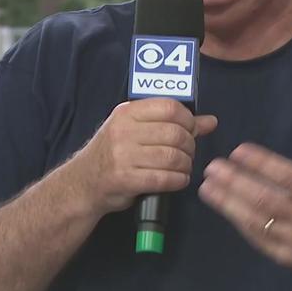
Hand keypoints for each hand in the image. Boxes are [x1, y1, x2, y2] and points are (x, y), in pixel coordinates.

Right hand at [71, 99, 217, 214]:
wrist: (82, 182)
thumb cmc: (113, 154)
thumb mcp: (136, 130)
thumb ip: (172, 123)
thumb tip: (210, 121)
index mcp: (127, 112)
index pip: (170, 108)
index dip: (188, 120)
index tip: (191, 130)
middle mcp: (123, 131)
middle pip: (176, 134)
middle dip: (190, 146)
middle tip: (187, 153)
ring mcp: (123, 155)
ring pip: (173, 157)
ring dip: (186, 165)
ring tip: (182, 168)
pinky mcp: (125, 179)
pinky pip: (165, 179)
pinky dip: (178, 180)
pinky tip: (177, 180)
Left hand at [199, 112, 291, 290]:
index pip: (288, 178)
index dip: (262, 164)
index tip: (239, 151)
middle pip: (265, 199)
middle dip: (235, 182)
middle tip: (212, 167)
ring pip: (257, 221)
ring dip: (229, 203)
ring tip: (207, 186)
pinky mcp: (289, 258)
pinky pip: (260, 239)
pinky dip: (241, 224)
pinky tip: (225, 209)